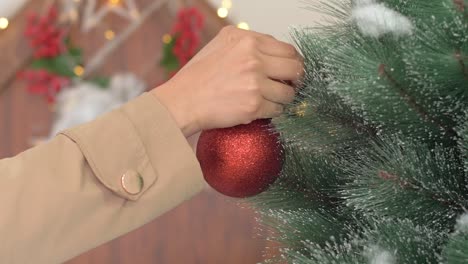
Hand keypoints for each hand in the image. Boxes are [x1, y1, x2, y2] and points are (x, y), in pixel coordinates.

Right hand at [152, 26, 303, 137]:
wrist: (182, 101)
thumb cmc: (197, 77)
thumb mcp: (220, 45)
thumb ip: (248, 44)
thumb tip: (274, 52)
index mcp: (246, 40)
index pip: (287, 49)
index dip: (293, 62)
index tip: (291, 70)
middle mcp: (252, 58)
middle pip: (295, 68)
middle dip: (296, 79)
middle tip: (290, 85)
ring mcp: (254, 82)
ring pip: (288, 92)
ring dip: (283, 98)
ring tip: (270, 100)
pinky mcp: (254, 105)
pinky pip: (277, 110)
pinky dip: (272, 112)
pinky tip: (260, 109)